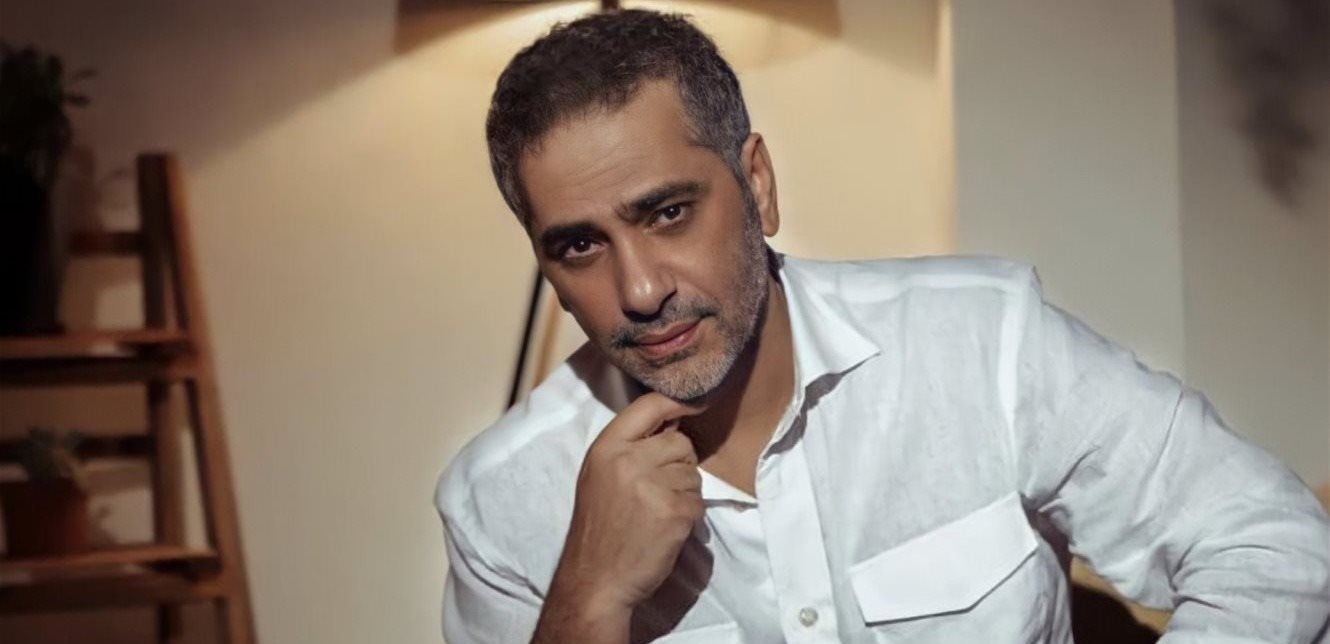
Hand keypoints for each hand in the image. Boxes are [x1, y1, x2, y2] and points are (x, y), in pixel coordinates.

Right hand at [533, 392, 704, 641]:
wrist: (595, 581)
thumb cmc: (599, 529)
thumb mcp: (600, 476)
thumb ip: (629, 448)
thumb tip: (674, 422)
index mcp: (606, 448)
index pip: (649, 406)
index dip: (677, 402)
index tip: (696, 404)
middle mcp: (628, 461)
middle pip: (681, 442)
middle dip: (679, 464)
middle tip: (658, 490)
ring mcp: (652, 486)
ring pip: (693, 473)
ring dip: (685, 491)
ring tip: (657, 512)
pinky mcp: (674, 512)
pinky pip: (699, 500)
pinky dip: (689, 515)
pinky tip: (666, 528)